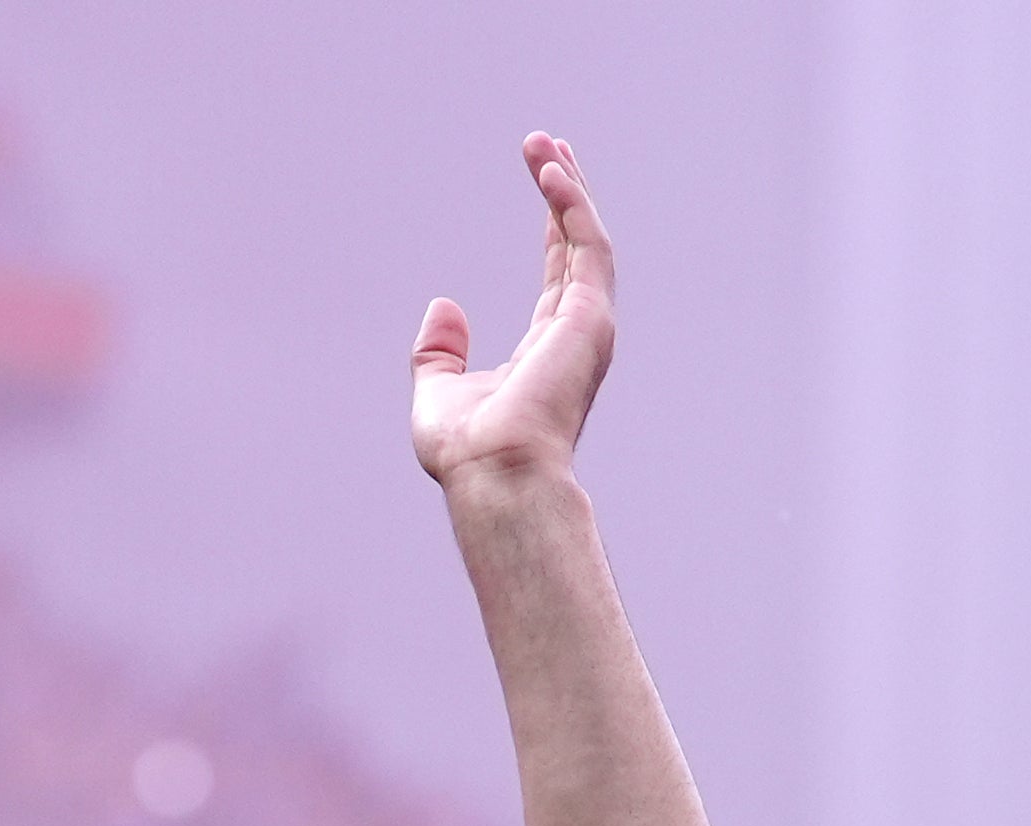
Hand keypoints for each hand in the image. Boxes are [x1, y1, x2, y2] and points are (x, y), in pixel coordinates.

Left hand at [412, 133, 618, 490]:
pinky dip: (571, 204)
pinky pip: (586, 244)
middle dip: (565, 192)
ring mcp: (588, 325)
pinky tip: (549, 171)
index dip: (553, 223)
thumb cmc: (468, 451)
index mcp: (547, 348)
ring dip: (568, 188)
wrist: (494, 475)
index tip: (545, 177)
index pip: (559, 271)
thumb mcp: (439, 392)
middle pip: (578, 245)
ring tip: (544, 145)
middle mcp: (576, 333)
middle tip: (548, 145)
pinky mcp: (590, 316)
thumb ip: (440, 351)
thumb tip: (444, 306)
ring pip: (587, 238)